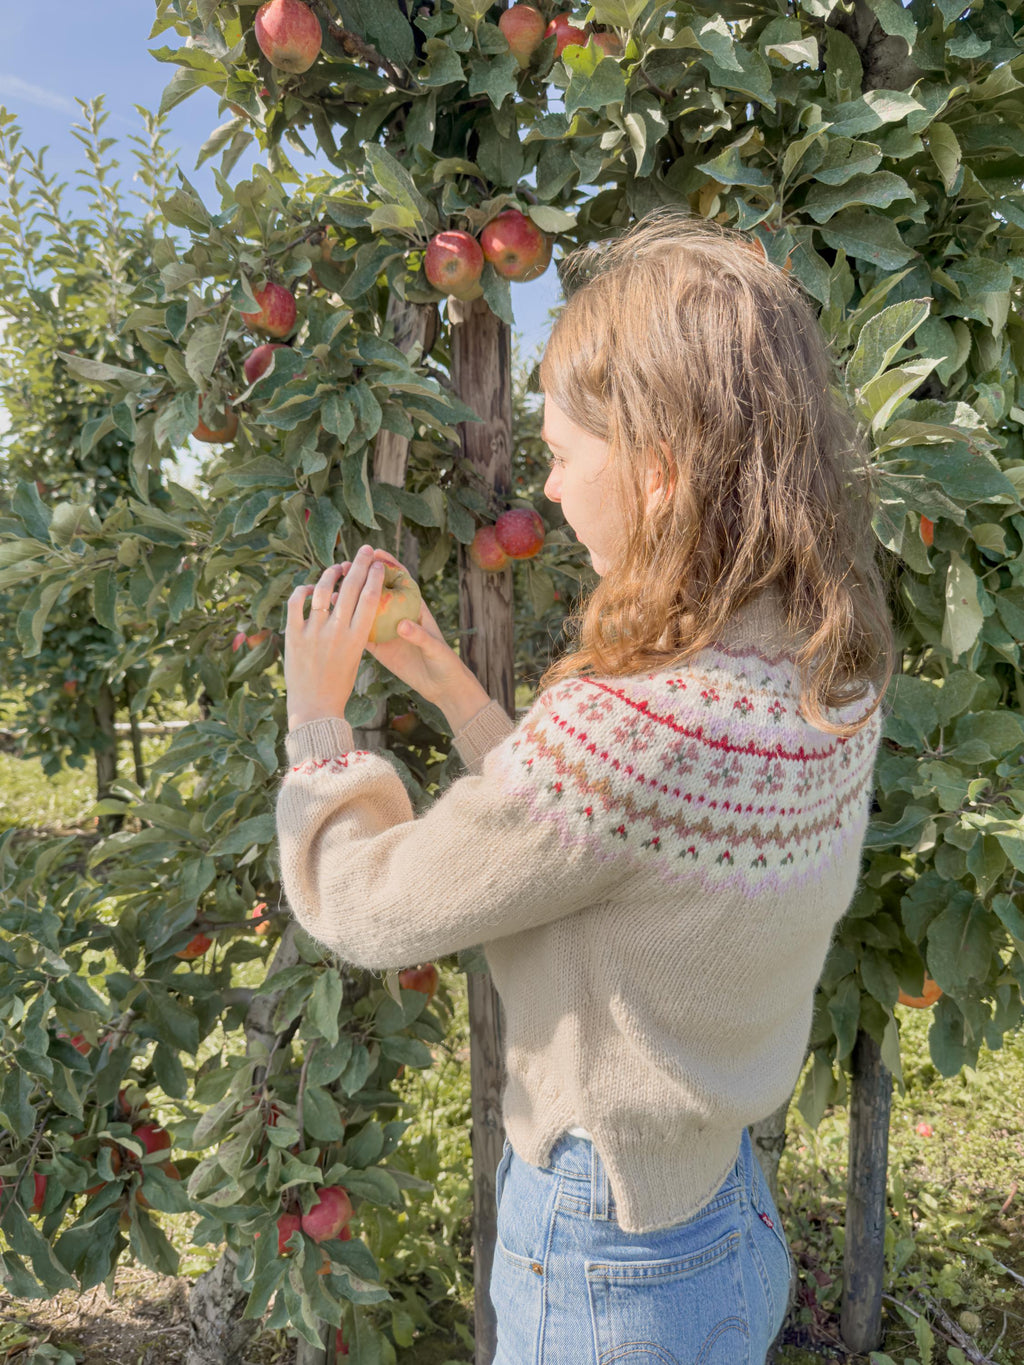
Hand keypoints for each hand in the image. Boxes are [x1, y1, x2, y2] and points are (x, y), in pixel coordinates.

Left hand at [284, 546, 385, 729]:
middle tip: (364, 549)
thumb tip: (352, 602)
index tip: (377, 563)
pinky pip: (296, 602)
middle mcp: (337, 631)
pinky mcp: (293, 635)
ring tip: (337, 566)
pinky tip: (310, 587)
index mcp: (357, 638)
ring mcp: (313, 632)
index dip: (374, 575)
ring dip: (331, 573)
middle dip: (359, 563)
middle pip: (350, 587)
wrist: (315, 707)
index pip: (370, 597)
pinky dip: (303, 590)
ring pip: (323, 589)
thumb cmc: (338, 684)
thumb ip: (355, 630)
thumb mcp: (355, 656)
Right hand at [336, 547, 470, 705]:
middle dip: (363, 576)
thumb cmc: (444, 662)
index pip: (401, 579)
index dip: (388, 563)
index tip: (373, 553)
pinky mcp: (379, 648)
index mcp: (415, 608)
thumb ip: (419, 635)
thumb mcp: (435, 648)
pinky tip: (332, 617)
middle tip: (346, 566)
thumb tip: (402, 625)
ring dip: (351, 598)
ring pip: (366, 610)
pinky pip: (361, 634)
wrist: (440, 686)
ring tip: (334, 588)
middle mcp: (398, 615)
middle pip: (378, 590)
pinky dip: (348, 625)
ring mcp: (387, 631)